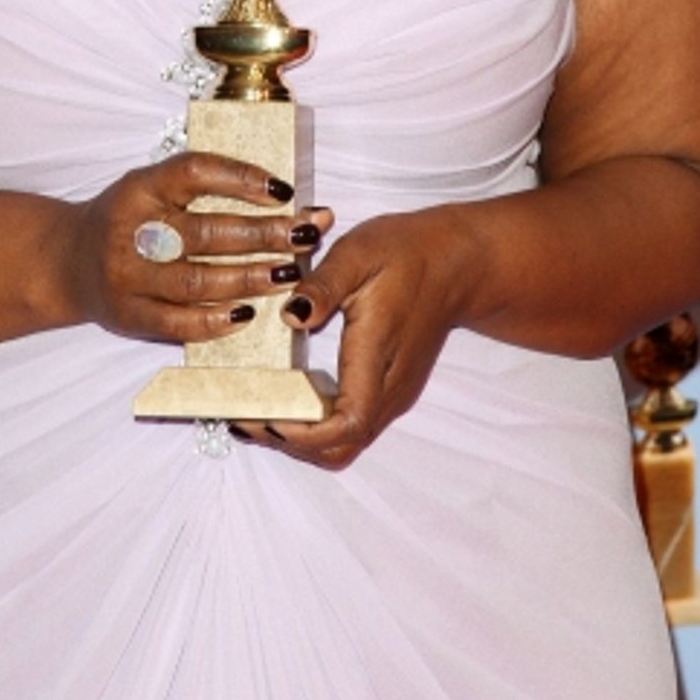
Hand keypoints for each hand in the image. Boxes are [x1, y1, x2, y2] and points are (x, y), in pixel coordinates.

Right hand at [62, 151, 332, 344]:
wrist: (65, 262)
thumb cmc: (127, 219)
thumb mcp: (152, 189)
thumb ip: (205, 190)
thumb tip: (283, 197)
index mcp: (141, 187)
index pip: (194, 172)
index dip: (241, 178)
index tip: (283, 189)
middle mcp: (131, 229)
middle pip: (206, 231)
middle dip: (263, 234)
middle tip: (305, 234)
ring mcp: (127, 276)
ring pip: (197, 279)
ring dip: (249, 277)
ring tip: (289, 272)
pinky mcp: (128, 315)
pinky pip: (178, 322)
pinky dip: (216, 320)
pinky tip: (248, 312)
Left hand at [231, 210, 468, 469]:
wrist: (455, 261)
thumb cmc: (407, 253)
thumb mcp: (358, 254)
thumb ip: (322, 287)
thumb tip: (290, 316)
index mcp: (378, 356)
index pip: (345, 423)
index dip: (301, 434)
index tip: (261, 416)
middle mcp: (389, 388)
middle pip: (339, 446)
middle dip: (289, 442)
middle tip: (243, 416)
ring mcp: (392, 394)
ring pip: (345, 442)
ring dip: (301, 439)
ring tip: (257, 412)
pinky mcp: (388, 389)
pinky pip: (351, 425)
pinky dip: (315, 426)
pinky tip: (287, 400)